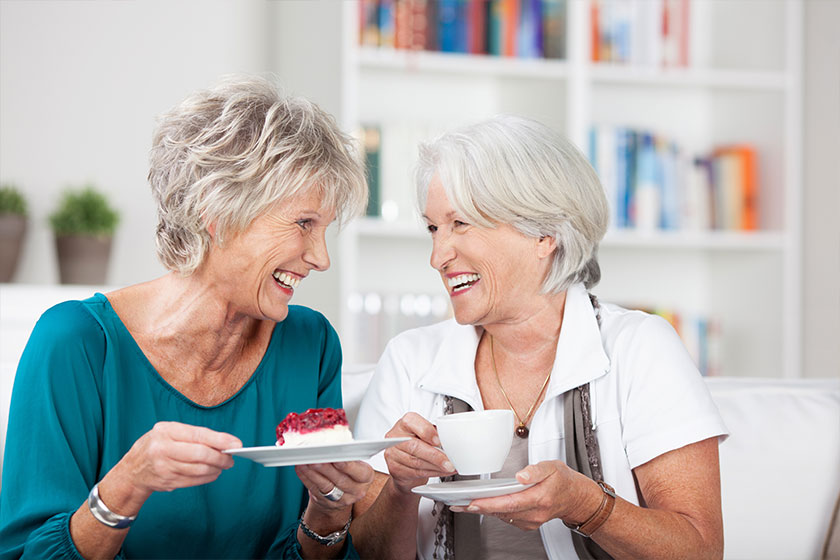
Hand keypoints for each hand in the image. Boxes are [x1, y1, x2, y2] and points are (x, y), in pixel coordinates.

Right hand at [119, 421, 241, 497]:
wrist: (132, 470)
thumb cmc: (157, 446)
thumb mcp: (169, 432)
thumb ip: (194, 435)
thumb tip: (224, 443)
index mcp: (165, 431)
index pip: (199, 435)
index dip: (221, 440)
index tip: (236, 444)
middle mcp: (163, 449)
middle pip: (201, 454)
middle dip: (220, 457)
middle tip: (231, 459)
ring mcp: (164, 467)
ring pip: (199, 469)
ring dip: (216, 469)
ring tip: (223, 465)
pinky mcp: (167, 481)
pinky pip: (194, 480)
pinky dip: (207, 478)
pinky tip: (213, 473)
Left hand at [295, 460, 374, 510]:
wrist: (343, 493)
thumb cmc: (349, 471)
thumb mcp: (356, 463)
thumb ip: (348, 456)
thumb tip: (334, 443)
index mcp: (366, 477)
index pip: (359, 472)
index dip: (347, 465)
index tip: (336, 457)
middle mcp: (356, 490)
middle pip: (340, 479)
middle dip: (326, 467)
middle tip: (316, 456)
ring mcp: (341, 499)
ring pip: (326, 485)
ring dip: (313, 472)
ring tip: (305, 460)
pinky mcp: (326, 503)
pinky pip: (314, 489)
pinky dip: (306, 477)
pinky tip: (300, 467)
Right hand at [383, 412, 454, 493]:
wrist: (404, 462)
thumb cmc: (417, 443)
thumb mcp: (425, 433)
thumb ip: (434, 433)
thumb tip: (450, 440)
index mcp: (405, 423)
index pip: (412, 423)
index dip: (426, 432)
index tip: (438, 440)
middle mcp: (396, 436)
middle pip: (415, 446)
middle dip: (435, 456)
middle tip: (449, 462)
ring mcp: (393, 453)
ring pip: (416, 462)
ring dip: (436, 467)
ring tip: (449, 467)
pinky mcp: (394, 469)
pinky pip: (416, 472)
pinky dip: (432, 473)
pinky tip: (441, 472)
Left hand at [450, 460, 590, 530]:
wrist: (576, 497)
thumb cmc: (563, 480)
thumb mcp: (553, 467)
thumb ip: (536, 470)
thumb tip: (521, 476)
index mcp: (540, 498)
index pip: (510, 503)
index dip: (489, 503)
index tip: (473, 502)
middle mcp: (535, 513)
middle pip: (502, 512)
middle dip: (479, 508)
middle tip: (459, 504)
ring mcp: (532, 521)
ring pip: (503, 516)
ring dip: (483, 510)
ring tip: (463, 504)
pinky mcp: (528, 523)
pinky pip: (508, 518)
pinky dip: (494, 511)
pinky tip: (482, 505)